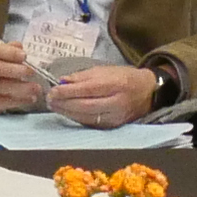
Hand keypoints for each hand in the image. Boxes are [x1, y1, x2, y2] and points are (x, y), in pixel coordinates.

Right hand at [0, 39, 45, 113]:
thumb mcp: (0, 54)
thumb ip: (10, 49)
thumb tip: (20, 47)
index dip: (7, 52)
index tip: (24, 55)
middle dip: (15, 70)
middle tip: (32, 72)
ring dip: (20, 88)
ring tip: (36, 88)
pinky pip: (0, 102)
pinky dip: (17, 101)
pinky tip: (30, 98)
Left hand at [48, 61, 162, 125]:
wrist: (146, 92)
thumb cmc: (123, 77)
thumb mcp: (105, 70)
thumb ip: (83, 76)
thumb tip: (62, 82)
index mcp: (116, 84)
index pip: (88, 89)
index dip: (68, 91)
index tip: (53, 90)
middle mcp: (117, 102)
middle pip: (85, 106)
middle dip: (64, 104)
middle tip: (50, 100)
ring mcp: (116, 117)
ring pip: (86, 117)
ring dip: (67, 112)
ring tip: (55, 106)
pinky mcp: (113, 126)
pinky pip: (91, 123)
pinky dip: (76, 118)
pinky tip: (67, 113)